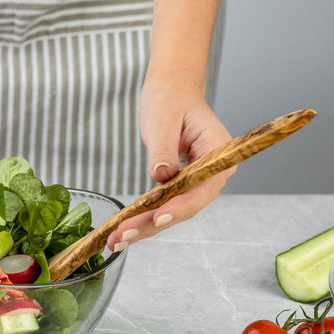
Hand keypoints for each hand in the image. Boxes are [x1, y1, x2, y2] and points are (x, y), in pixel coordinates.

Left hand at [105, 76, 234, 251]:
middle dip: (152, 224)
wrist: (171, 92)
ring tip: (114, 241)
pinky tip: (121, 232)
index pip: (203, 187)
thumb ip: (163, 148)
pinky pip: (161, 207)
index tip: (159, 217)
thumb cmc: (171, 100)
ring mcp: (196, 183)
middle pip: (185, 207)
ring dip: (143, 228)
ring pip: (171, 213)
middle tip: (122, 235)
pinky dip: (141, 219)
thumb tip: (162, 175)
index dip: (181, 205)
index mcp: (219, 153)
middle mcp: (211, 174)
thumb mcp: (163, 119)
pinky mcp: (179, 187)